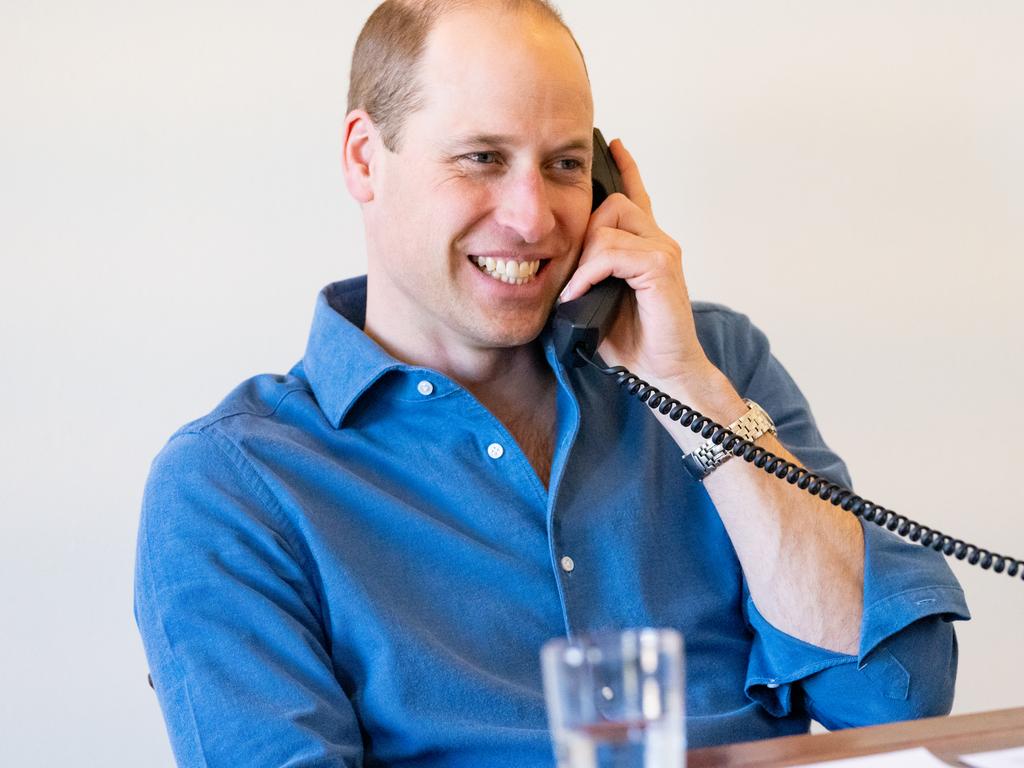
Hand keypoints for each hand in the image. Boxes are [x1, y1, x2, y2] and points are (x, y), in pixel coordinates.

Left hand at [559, 139, 714, 390]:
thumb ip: (584, 274)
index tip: (613, 143)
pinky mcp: (661, 267)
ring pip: (610, 224)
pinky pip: (613, 252)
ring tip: (575, 290)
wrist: (663, 372)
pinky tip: (579, 293)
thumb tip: (552, 265)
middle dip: (583, 234)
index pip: (635, 195)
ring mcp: (663, 251)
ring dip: (583, 258)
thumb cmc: (632, 342)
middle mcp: (658, 241)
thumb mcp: (596, 300)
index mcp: (645, 246)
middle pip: (611, 205)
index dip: (625, 167)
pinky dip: (589, 272)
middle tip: (572, 276)